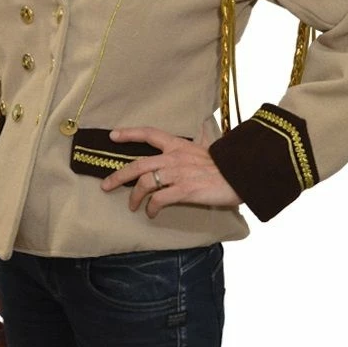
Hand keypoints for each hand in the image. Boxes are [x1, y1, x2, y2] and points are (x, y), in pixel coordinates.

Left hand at [100, 124, 241, 217]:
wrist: (241, 174)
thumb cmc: (225, 164)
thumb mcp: (208, 148)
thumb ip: (197, 144)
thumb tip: (197, 133)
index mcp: (178, 145)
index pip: (149, 134)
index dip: (129, 133)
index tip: (112, 136)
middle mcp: (174, 157)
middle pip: (138, 163)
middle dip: (119, 175)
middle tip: (106, 185)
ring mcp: (178, 174)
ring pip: (145, 182)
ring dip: (135, 196)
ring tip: (133, 206)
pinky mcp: (185, 190)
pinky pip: (159, 199)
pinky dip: (152, 207)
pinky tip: (152, 213)